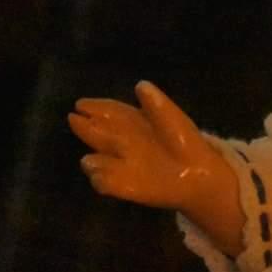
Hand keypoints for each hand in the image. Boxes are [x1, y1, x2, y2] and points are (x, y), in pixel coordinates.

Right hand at [68, 81, 225, 211]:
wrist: (198, 174)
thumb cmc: (185, 143)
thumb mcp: (173, 118)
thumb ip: (156, 104)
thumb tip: (140, 85)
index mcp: (135, 124)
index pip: (112, 113)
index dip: (97, 107)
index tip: (81, 103)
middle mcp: (124, 143)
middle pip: (101, 135)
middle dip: (86, 127)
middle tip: (72, 118)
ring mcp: (123, 165)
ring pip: (98, 161)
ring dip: (92, 159)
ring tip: (86, 156)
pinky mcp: (125, 187)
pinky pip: (105, 183)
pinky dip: (99, 178)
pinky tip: (96, 172)